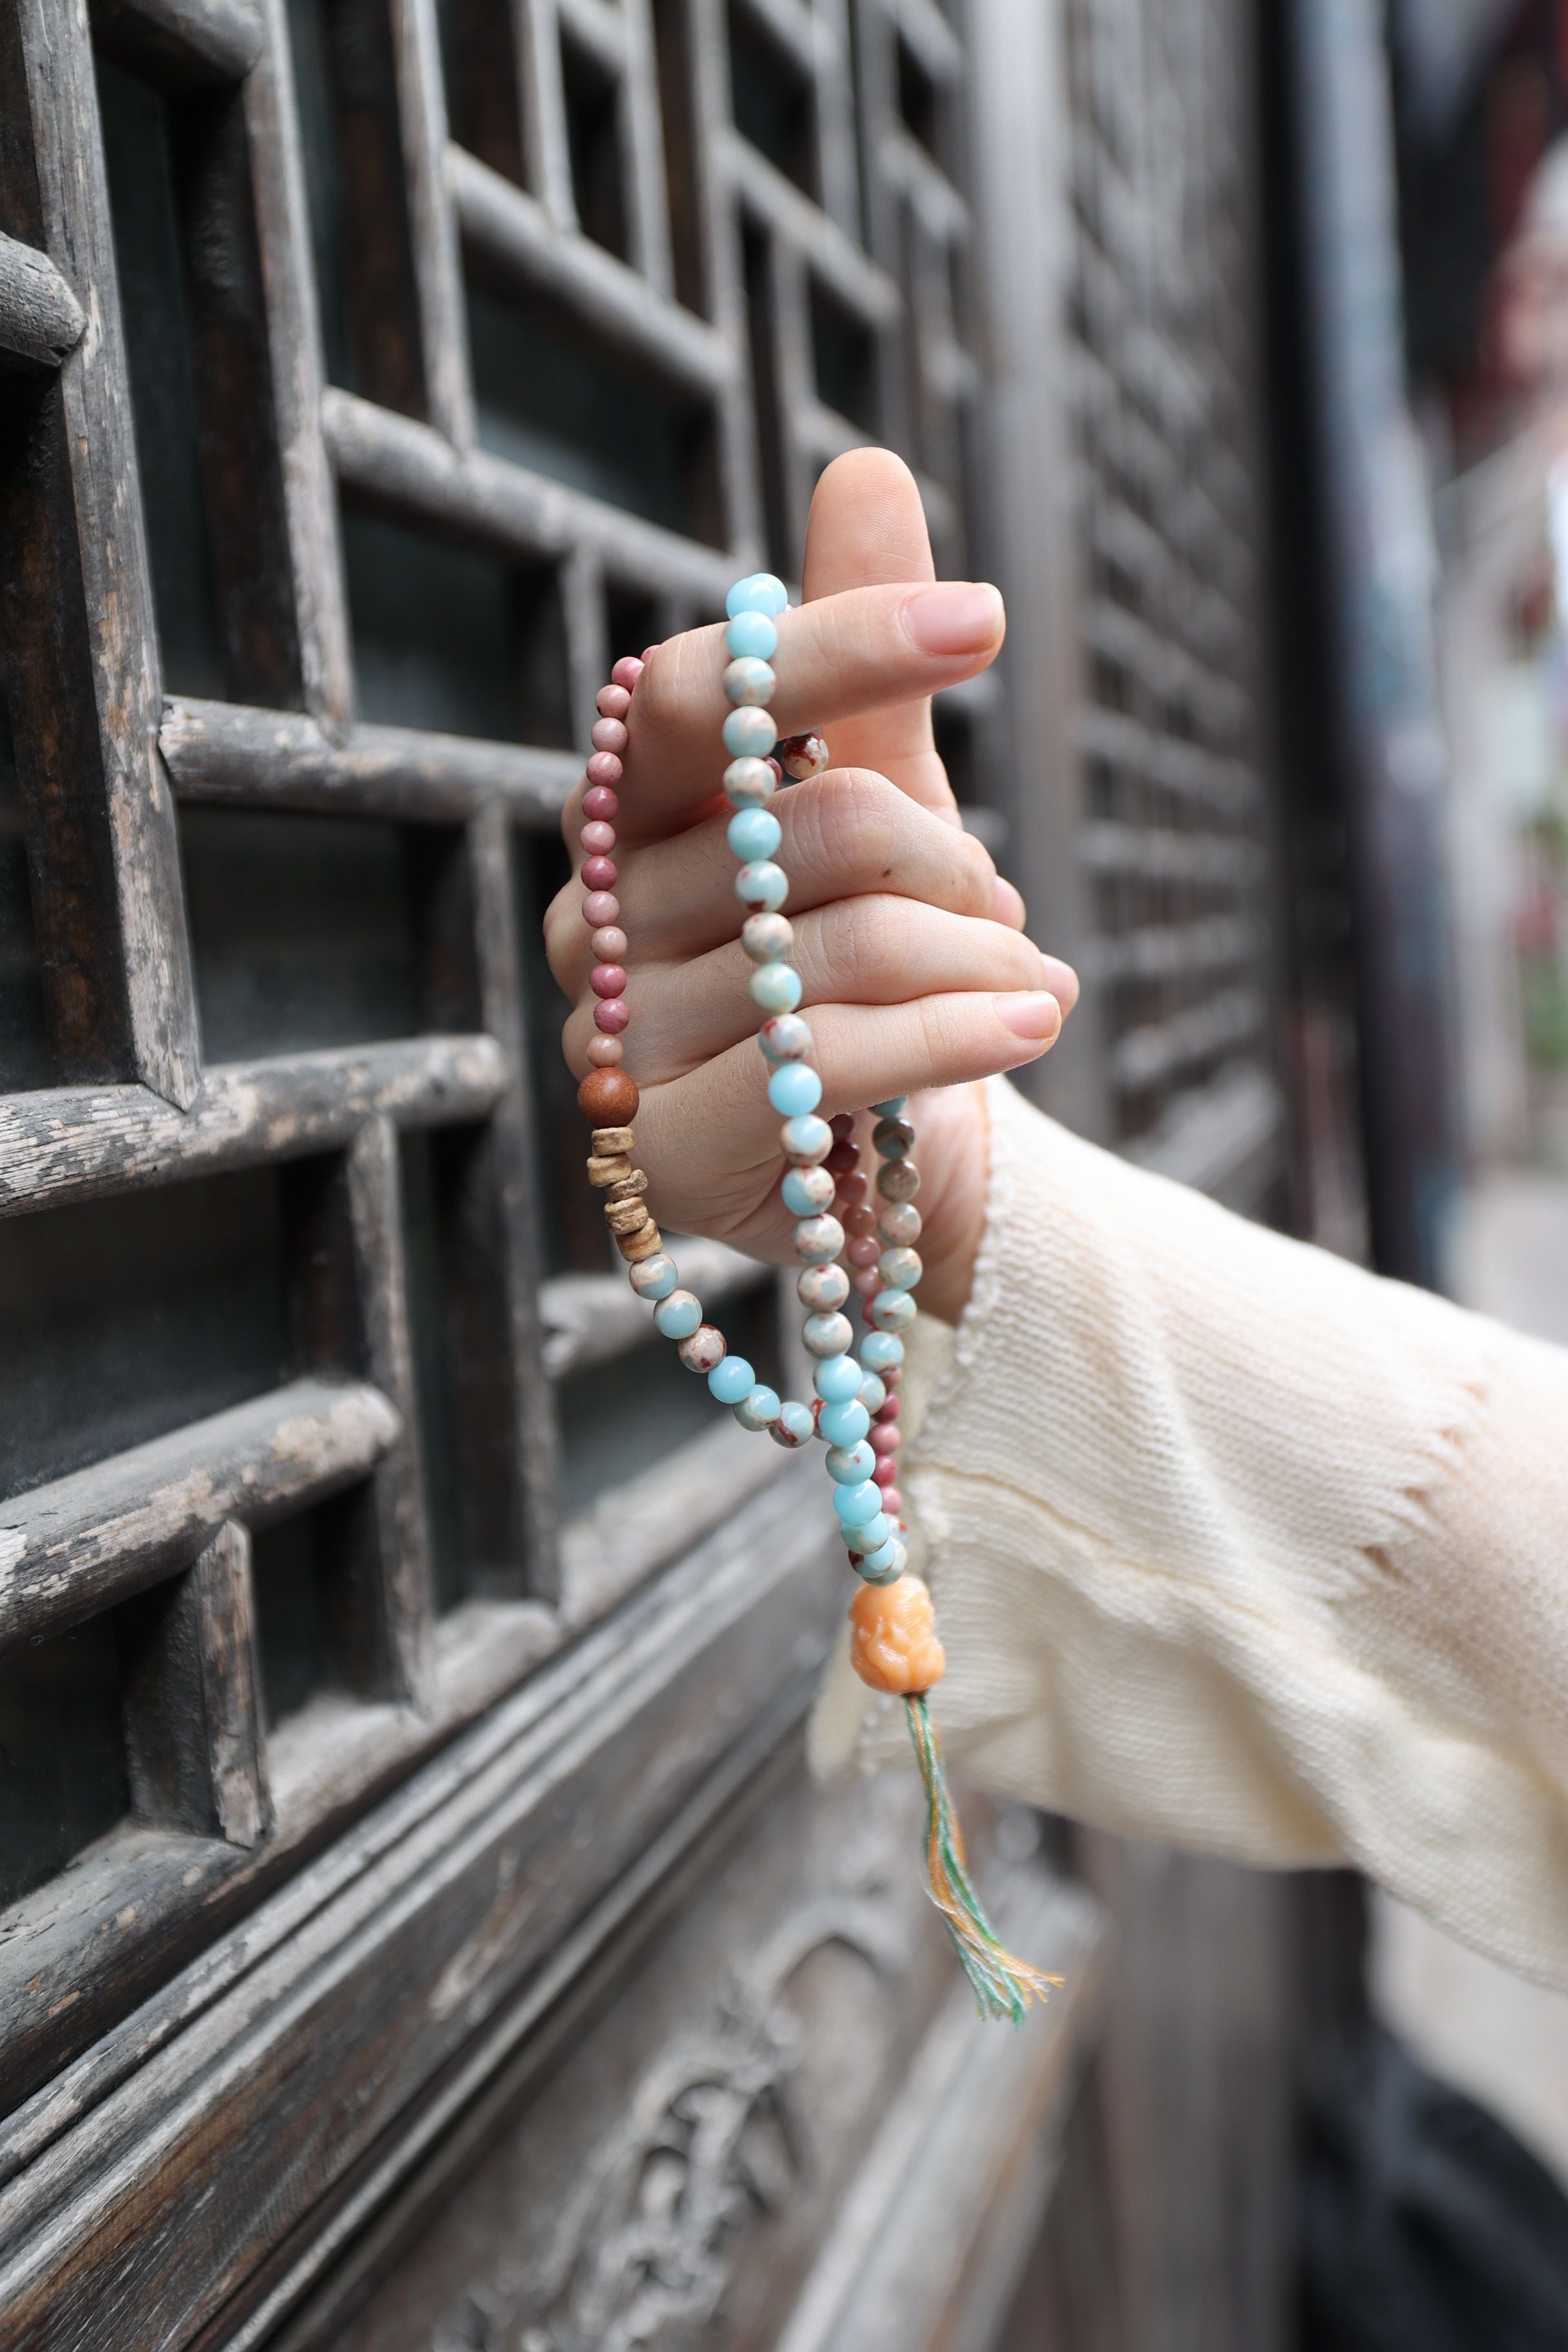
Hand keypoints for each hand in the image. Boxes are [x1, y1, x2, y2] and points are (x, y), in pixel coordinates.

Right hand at [543, 449, 1077, 1324]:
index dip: (835, 646)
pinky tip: (1037, 1018)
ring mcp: (616, 1041)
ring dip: (976, 958)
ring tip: (1026, 981)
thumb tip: (867, 461)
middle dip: (945, 855)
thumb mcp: (880, 804)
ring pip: (838, 946)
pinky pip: (832, 1057)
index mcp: (632, 809)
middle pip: (803, 824)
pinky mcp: (662, 1147)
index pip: (701, 693)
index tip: (982, 620)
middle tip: (997, 899)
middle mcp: (597, 916)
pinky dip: (963, 1032)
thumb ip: (863, 667)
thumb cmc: (867, 959)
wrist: (882, 1156)